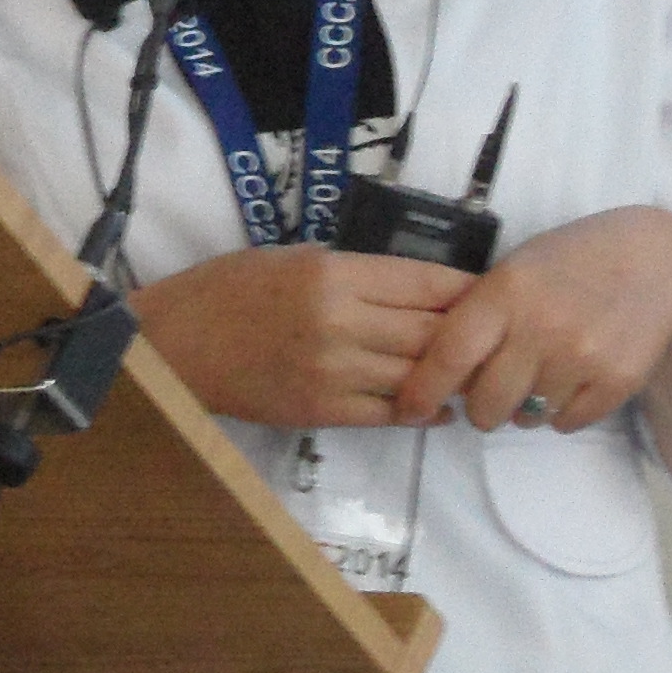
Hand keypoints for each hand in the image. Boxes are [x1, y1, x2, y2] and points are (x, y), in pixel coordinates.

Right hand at [134, 245, 479, 429]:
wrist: (175, 345)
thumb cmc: (229, 290)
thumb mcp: (293, 258)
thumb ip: (355, 274)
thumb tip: (418, 289)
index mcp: (333, 273)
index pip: (427, 281)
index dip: (468, 289)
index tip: (490, 294)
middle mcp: (341, 321)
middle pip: (434, 330)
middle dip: (470, 334)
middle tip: (496, 337)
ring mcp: (333, 370)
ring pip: (419, 375)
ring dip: (451, 376)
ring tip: (473, 374)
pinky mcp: (322, 410)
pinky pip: (391, 414)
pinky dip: (423, 412)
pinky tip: (438, 407)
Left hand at [391, 207, 671, 435]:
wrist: (655, 262)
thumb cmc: (569, 264)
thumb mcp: (515, 270)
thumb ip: (478, 315)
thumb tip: (440, 375)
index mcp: (505, 293)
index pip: (449, 355)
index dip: (422, 390)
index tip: (408, 410)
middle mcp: (542, 327)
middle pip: (485, 402)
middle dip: (480, 408)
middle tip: (488, 395)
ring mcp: (583, 356)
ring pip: (527, 417)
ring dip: (523, 409)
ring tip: (537, 377)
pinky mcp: (618, 381)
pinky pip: (567, 423)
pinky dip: (560, 413)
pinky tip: (569, 382)